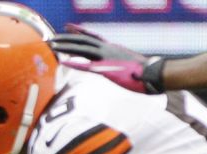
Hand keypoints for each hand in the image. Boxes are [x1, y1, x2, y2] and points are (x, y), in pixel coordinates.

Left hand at [49, 24, 166, 93]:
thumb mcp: (126, 64)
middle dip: (66, 38)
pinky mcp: (108, 69)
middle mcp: (108, 49)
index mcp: (112, 48)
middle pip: (83, 41)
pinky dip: (75, 63)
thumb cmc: (144, 72)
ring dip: (66, 47)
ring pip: (82, 49)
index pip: (92, 37)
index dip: (79, 32)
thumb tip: (114, 66)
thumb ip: (117, 62)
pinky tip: (63, 62)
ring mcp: (107, 57)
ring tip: (52, 45)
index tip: (67, 27)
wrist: (155, 73)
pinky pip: (88, 65)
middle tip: (51, 38)